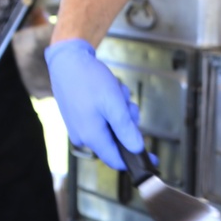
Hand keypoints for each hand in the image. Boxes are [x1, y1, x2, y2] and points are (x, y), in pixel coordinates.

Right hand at [44, 38, 143, 169]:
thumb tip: (137, 149)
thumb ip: (126, 129)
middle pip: (116, 141)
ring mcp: (79, 127)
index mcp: (91, 137)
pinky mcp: (78, 118)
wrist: (67, 60)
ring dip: (119, 111)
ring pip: (110, 128)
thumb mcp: (113, 104)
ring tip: (115, 92)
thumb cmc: (88, 79)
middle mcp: (82, 137)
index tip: (153, 158)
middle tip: (127, 104)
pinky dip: (109, 107)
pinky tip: (107, 92)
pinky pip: (101, 119)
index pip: (116, 160)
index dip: (136, 160)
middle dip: (127, 123)